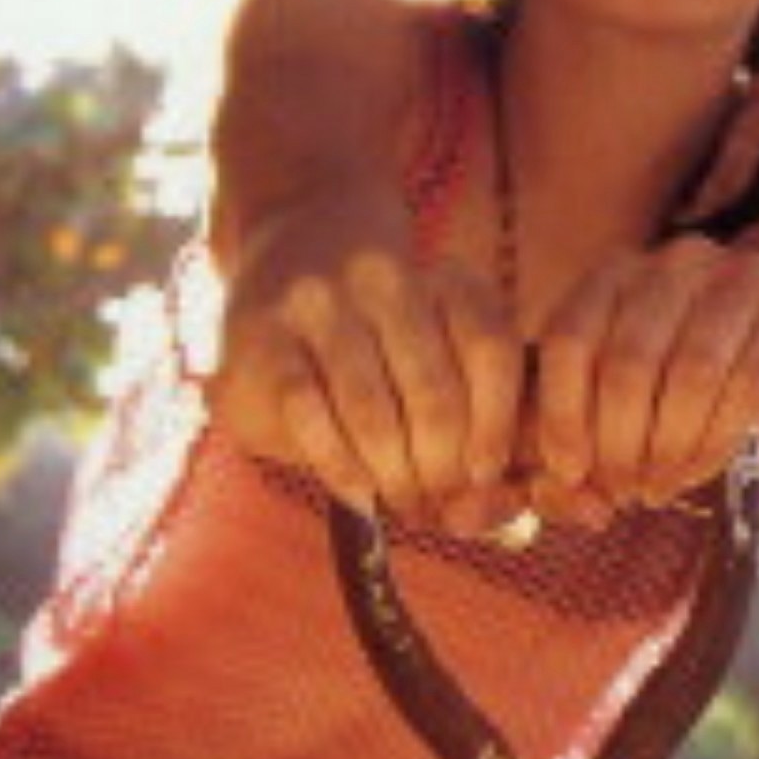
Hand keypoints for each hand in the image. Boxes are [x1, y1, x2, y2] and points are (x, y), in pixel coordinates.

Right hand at [216, 246, 528, 532]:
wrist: (288, 251)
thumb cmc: (379, 331)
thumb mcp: (435, 341)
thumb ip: (469, 410)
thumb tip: (484, 508)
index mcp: (444, 276)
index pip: (490, 351)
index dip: (495, 426)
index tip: (486, 475)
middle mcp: (384, 278)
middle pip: (434, 392)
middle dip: (440, 468)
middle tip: (436, 504)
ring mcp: (318, 302)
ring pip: (372, 409)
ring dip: (392, 474)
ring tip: (401, 501)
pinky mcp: (263, 336)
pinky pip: (309, 413)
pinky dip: (340, 465)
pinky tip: (359, 492)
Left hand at [521, 229, 758, 519]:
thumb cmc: (703, 366)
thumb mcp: (642, 384)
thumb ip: (591, 431)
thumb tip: (553, 493)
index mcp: (621, 272)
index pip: (571, 338)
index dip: (561, 414)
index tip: (567, 473)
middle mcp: (677, 264)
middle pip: (627, 362)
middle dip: (618, 444)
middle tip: (621, 491)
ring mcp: (741, 283)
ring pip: (688, 376)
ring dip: (667, 449)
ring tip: (657, 489)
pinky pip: (745, 388)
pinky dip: (715, 442)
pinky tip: (697, 473)